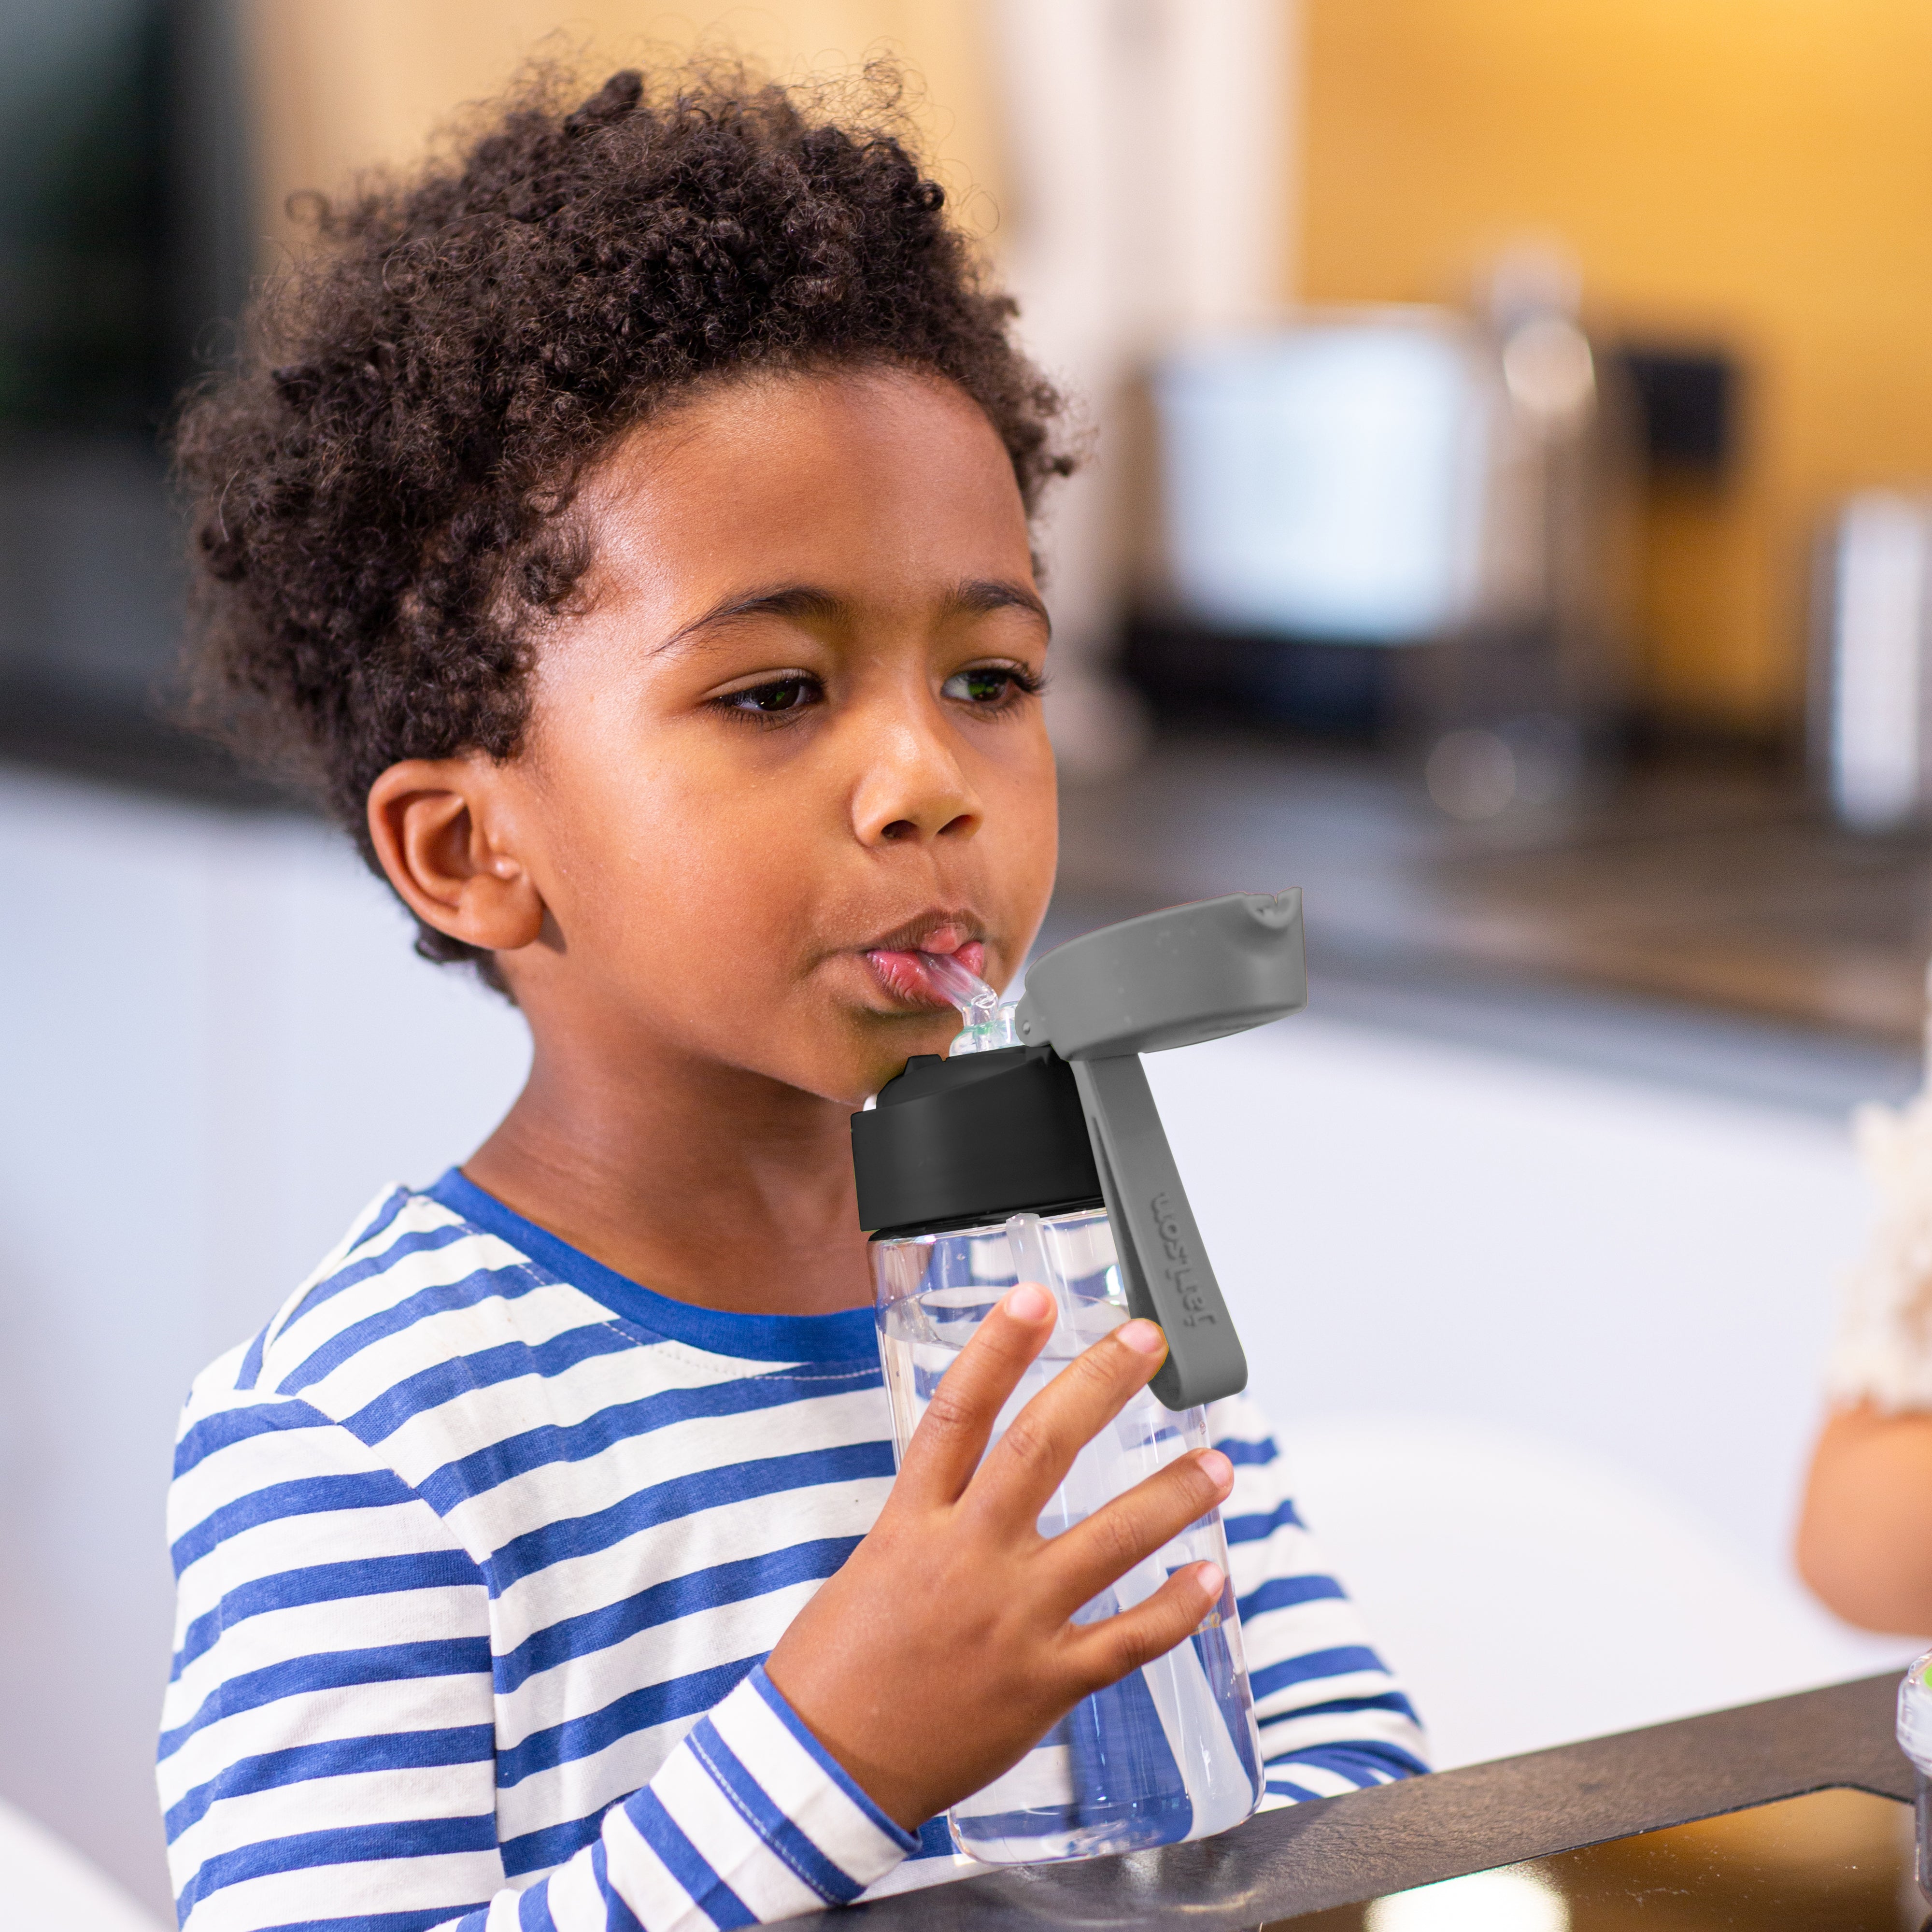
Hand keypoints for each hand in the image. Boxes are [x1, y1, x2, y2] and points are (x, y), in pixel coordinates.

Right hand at [764, 1283, 1233, 1830]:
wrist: (823, 1770)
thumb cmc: (835, 1669)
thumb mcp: (870, 1565)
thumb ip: (931, 1521)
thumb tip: (974, 1485)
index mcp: (911, 1523)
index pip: (959, 1412)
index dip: (999, 1347)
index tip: (1037, 1296)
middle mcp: (967, 1560)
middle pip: (1042, 1449)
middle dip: (1101, 1384)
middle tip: (1147, 1342)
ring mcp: (1011, 1621)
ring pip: (1110, 1540)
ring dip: (1171, 1494)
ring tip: (1217, 1461)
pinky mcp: (1044, 1684)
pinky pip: (1128, 1639)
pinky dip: (1178, 1607)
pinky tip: (1211, 1577)